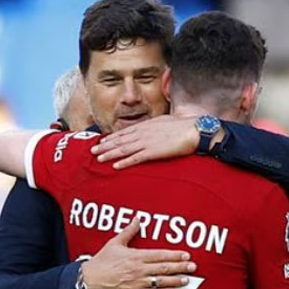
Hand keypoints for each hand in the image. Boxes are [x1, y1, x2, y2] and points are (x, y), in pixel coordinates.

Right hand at [81, 217, 194, 288]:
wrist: (89, 279)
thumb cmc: (101, 261)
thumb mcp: (115, 243)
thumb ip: (129, 231)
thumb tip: (137, 219)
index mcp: (136, 256)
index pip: (160, 255)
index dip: (175, 255)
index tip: (186, 255)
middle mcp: (139, 269)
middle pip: (164, 268)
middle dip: (180, 267)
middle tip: (193, 267)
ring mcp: (137, 282)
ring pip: (161, 281)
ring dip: (176, 280)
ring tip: (186, 279)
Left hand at [91, 114, 220, 168]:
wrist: (196, 130)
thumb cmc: (185, 126)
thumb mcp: (166, 122)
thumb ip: (155, 127)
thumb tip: (150, 130)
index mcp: (147, 125)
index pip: (125, 132)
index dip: (112, 137)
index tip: (102, 141)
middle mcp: (144, 133)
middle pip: (120, 140)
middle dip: (105, 146)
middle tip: (92, 151)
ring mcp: (148, 142)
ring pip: (124, 149)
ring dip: (110, 154)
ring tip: (98, 159)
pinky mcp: (154, 152)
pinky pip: (136, 158)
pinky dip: (125, 162)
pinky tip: (115, 166)